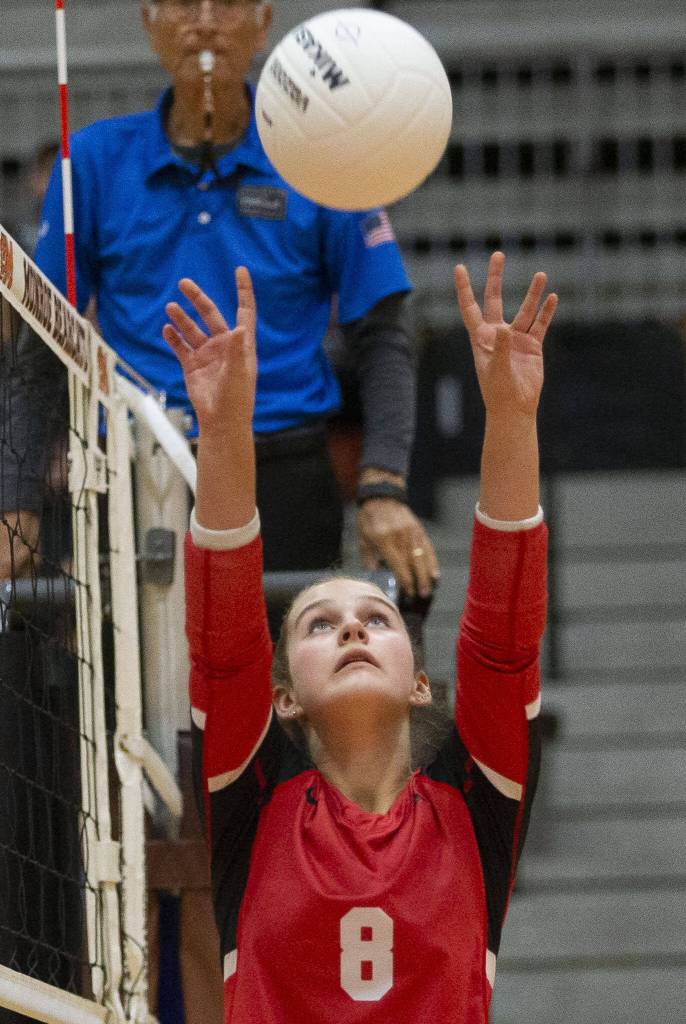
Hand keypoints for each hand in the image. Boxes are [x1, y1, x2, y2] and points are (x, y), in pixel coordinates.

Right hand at [163, 268, 256, 436]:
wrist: (221, 420)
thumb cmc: (236, 398)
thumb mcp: (239, 371)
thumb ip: (238, 348)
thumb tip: (242, 325)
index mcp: (241, 344)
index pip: (245, 310)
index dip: (243, 290)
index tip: (240, 270)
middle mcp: (224, 346)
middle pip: (211, 315)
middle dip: (198, 299)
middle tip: (184, 283)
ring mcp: (208, 355)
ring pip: (192, 330)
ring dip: (181, 317)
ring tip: (170, 306)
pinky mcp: (193, 366)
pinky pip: (181, 347)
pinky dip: (173, 337)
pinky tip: (166, 329)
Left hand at [357, 500, 439, 598]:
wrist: (382, 497)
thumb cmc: (369, 520)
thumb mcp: (363, 539)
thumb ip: (369, 560)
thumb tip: (376, 578)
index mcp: (385, 541)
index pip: (399, 566)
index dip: (405, 582)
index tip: (407, 594)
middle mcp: (401, 538)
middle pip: (413, 564)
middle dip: (418, 582)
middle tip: (421, 596)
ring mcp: (412, 533)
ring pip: (423, 558)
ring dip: (427, 575)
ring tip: (429, 589)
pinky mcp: (419, 530)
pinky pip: (428, 548)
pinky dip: (432, 561)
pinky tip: (435, 573)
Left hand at [454, 252, 556, 419]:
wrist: (515, 408)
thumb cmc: (499, 392)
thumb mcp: (497, 370)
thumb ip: (501, 349)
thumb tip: (506, 330)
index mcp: (481, 338)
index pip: (470, 308)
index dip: (464, 288)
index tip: (459, 268)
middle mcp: (497, 334)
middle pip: (495, 299)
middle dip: (496, 278)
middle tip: (498, 254)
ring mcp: (516, 339)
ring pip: (525, 310)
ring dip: (533, 293)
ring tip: (541, 274)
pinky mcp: (532, 346)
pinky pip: (540, 324)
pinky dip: (546, 311)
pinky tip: (552, 297)